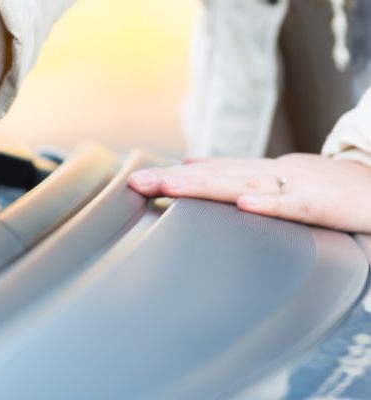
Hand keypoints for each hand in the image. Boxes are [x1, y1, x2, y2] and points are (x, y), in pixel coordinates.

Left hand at [128, 153, 370, 232]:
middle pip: (215, 177)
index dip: (172, 175)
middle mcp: (272, 175)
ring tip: (169, 188)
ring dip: (205, 186)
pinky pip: (293, 206)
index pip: (209, 172)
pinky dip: (269, 205)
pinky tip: (243, 205)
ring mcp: (296, 187)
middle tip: (135, 183)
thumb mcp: (278, 177)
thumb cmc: (332, 186)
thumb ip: (237, 173)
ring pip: (243, 186)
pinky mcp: (323, 204)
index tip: (135, 180)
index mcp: (262, 173)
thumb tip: (191, 162)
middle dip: (173, 180)